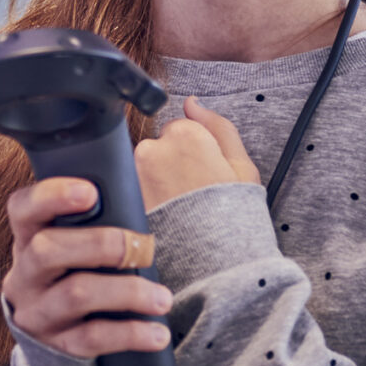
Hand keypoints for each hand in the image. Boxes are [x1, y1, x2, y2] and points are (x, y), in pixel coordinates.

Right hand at [0, 177, 173, 358]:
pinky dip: (130, 333)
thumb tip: (131, 191)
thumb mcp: (70, 242)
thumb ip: (93, 218)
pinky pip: (92, 338)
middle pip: (47, 250)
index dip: (51, 196)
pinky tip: (157, 333)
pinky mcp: (57, 344)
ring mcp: (37, 313)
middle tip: (143, 248)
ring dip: (127, 292)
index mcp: (28, 238)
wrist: (55, 334)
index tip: (90, 193)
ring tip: (162, 298)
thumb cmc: (76, 271)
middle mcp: (24, 275)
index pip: (22, 208)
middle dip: (101, 244)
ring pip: (76, 295)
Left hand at [134, 97, 258, 211]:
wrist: (215, 263)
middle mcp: (154, 148)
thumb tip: (192, 103)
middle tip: (189, 194)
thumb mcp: (242, 167)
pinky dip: (144, 199)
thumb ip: (218, 126)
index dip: (194, 154)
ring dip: (155, 182)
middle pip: (157, 148)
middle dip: (170, 165)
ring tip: (176, 208)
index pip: (179, 131)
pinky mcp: (123, 198)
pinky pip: (131, 190)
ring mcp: (134, 174)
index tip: (202, 175)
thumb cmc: (234, 216)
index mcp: (185, 134)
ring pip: (143, 169)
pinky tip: (163, 216)